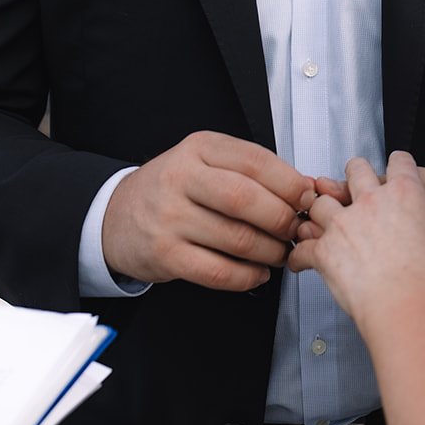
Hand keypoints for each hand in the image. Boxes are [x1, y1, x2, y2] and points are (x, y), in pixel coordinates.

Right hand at [102, 131, 316, 291]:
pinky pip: (218, 271)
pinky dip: (247, 276)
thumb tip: (305, 188)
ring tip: (280, 252)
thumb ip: (252, 171)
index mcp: (199, 148)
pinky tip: (258, 272)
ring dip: (270, 251)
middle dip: (283, 219)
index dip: (290, 183)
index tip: (308, 198)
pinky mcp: (164, 254)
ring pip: (236, 238)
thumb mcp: (207, 162)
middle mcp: (181, 178)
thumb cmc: (173, 188)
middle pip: (246, 199)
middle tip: (296, 229)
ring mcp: (170, 218)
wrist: (116, 215)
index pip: (255, 161)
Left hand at [289, 152, 424, 323]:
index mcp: (405, 193)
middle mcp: (370, 202)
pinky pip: (303, 248)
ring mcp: (344, 224)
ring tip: (321, 221)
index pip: (399, 161)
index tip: (396, 168)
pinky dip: (300, 255)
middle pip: (354, 169)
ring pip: (320, 202)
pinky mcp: (325, 251)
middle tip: (352, 184)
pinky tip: (301, 261)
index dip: (398, 163)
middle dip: (352, 175)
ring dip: (319, 211)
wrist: (407, 304)